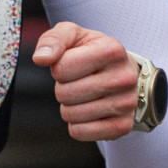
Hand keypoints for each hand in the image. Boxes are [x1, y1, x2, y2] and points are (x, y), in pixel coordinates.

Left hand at [33, 21, 139, 141]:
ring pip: (71, 114)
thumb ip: (52, 40)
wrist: (124, 71)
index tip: (71, 64)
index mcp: (112, 50)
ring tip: (83, 96)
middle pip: (65, 94)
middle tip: (76, 82)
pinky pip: (81, 132)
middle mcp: (124, 77)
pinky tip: (87, 112)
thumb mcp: (72, 35)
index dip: (58, 68)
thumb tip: (41, 58)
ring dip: (68, 106)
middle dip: (62, 88)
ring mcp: (127, 103)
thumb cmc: (91, 51)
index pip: (61, 69)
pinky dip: (76, 125)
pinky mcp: (124, 125)